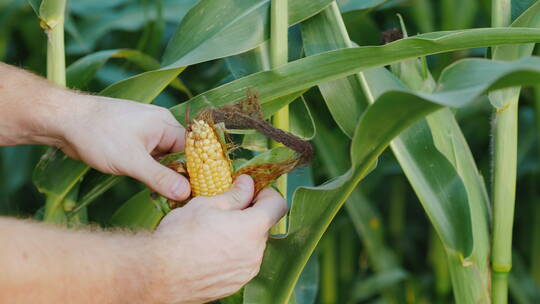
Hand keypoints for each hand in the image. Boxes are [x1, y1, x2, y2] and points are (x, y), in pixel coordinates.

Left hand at [56, 93, 190, 200]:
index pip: (192, 148)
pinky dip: (152, 173)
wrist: (63, 121)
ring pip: (165, 159)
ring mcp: (145, 135)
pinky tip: (153, 188)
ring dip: (165, 176)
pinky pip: (151, 159)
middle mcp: (159, 127)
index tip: (201, 192)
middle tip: (184, 200)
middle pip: (180, 155)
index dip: (198, 170)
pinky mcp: (132, 143)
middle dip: (181, 176)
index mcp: (165, 124)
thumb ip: (160, 177)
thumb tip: (186, 192)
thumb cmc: (98, 134)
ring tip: (169, 198)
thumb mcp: (132, 160)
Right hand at [151, 175, 286, 303]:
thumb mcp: (207, 204)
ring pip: (251, 245)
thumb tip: (247, 184)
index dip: (266, 193)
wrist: (158, 274)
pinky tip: (208, 249)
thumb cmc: (180, 236)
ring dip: (239, 236)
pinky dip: (231, 254)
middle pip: (262, 226)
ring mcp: (246, 272)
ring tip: (212, 231)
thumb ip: (234, 195)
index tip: (251, 190)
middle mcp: (255, 253)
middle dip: (248, 215)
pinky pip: (240, 263)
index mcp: (253, 228)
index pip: (277, 205)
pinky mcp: (234, 284)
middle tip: (225, 209)